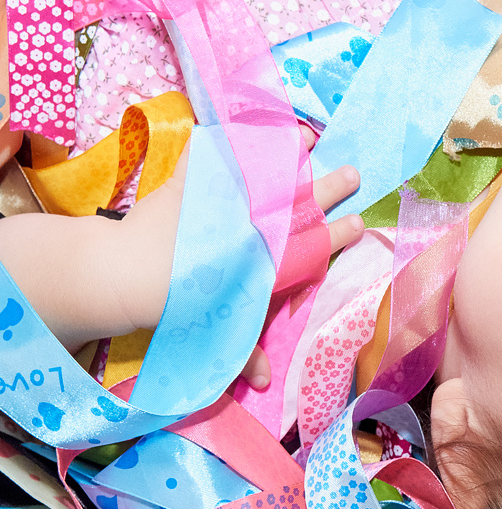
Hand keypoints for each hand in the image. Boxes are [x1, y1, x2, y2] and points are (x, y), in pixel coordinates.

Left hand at [0, 134, 364, 388]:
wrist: (136, 273)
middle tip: (354, 173)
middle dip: (335, 185)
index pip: (321, 242)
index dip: (343, 232)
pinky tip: (242, 126)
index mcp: (277, 256)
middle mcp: (263, 222)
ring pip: (273, 167)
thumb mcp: (225, 329)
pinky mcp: (198, 178)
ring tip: (310, 135)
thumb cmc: (187, 306)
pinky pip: (217, 151)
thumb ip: (248, 353)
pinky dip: (228, 136)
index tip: (358, 222)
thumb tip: (263, 382)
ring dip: (293, 149)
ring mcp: (234, 196)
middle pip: (309, 200)